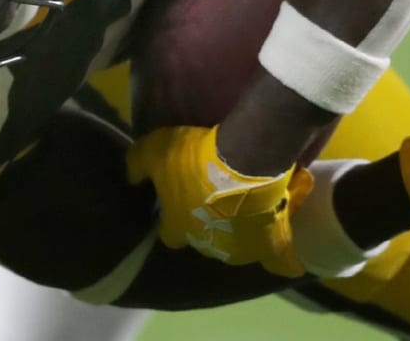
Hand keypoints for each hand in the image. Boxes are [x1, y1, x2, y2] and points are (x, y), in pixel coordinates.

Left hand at [127, 124, 312, 276]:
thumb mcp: (152, 150)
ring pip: (237, 248)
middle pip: (204, 241)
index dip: (171, 218)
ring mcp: (242, 250)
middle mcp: (208, 247)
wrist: (243, 160)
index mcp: (178, 229)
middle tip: (212, 197)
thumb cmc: (194, 158)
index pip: (168, 234)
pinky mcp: (270, 245)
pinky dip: (279, 255)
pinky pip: (278, 258)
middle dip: (206, 225)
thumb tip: (130, 177)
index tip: (175, 200)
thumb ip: (136, 164)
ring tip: (244, 208)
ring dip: (238, 232)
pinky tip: (279, 244)